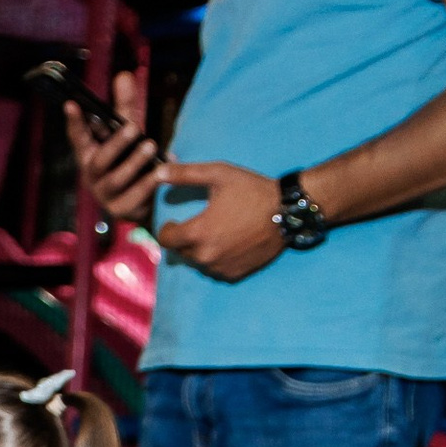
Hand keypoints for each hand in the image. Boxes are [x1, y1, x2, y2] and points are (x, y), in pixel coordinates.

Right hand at [64, 70, 162, 227]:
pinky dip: (149, 184)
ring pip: (116, 179)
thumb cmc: (130, 162)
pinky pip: (134, 198)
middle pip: (99, 160)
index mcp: (89, 155)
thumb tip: (124, 74)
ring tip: (151, 146)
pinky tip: (162, 172)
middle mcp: (93, 176)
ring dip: (134, 162)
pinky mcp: (121, 211)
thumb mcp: (128, 133)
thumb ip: (126, 107)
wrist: (142, 203)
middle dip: (116, 143)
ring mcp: (105, 195)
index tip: (72, 104)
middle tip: (133, 126)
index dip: (75, 122)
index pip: (78, 137)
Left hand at [150, 158, 286, 280]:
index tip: (174, 222)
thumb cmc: (252, 190)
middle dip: (184, 239)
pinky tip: (228, 244)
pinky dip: (216, 259)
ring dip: (200, 250)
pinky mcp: (235, 274)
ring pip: (197, 262)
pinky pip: (215, 270)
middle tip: (199, 224)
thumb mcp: (219, 174)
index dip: (167, 229)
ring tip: (216, 233)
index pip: (164, 240)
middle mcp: (206, 255)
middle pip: (180, 252)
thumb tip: (157, 172)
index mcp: (198, 232)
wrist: (288, 212)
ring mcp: (220, 268)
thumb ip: (185, 174)